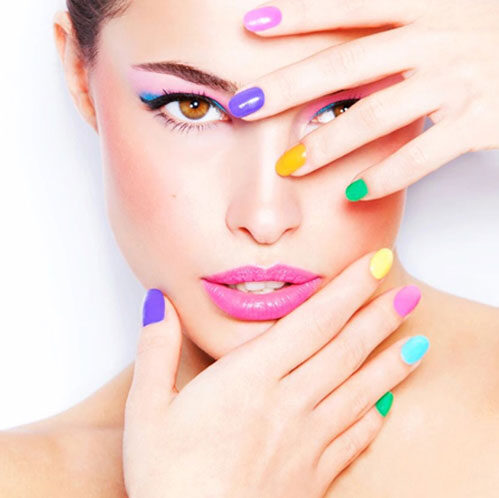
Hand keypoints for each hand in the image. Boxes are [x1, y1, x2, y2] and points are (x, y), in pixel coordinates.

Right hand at [122, 249, 427, 497]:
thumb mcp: (146, 410)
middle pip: (344, 351)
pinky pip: (354, 440)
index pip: (311, 322)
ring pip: (359, 392)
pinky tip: (386, 405)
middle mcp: (287, 405)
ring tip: (418, 339)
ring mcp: (306, 442)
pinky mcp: (313, 476)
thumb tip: (159, 303)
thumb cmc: (168, 479)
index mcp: (249, 380)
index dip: (346, 290)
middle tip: (409, 292)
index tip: (373, 264)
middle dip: (378, 317)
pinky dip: (374, 418)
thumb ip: (155, 351)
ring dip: (390, 362)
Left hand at [228, 0, 498, 200]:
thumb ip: (397, 18)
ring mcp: (459, 80)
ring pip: (377, 114)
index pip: (349, 9)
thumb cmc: (492, 36)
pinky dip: (386, 176)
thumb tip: (347, 32)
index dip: (299, 16)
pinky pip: (422, 154)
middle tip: (244, 105)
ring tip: (289, 164)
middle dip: (290, 86)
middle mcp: (438, 38)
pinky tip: (354, 191)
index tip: (251, 25)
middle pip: (347, 64)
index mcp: (426, 7)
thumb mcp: (448, 10)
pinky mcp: (481, 120)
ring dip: (328, 142)